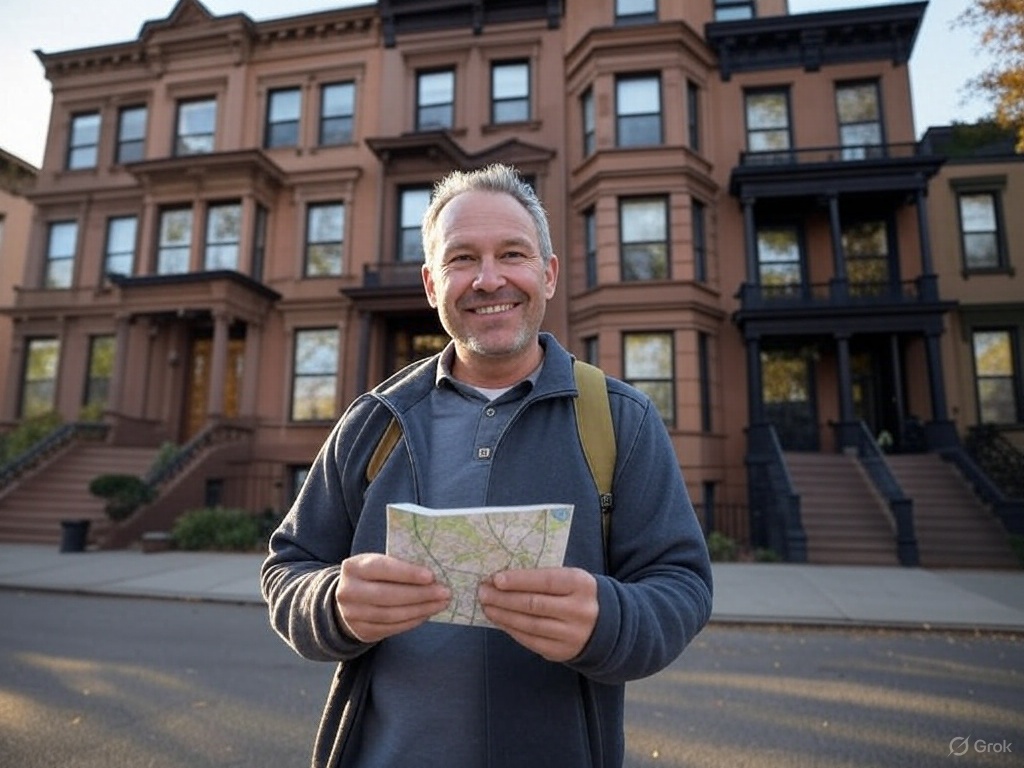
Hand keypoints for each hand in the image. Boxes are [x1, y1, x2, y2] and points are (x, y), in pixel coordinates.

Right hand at [335, 553, 449, 642]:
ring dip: (420, 609)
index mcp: (353, 568)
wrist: (349, 598)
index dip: (407, 573)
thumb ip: (398, 565)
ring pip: (391, 614)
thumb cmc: (372, 575)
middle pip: (388, 595)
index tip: (431, 576)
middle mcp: (348, 592)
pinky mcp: (362, 631)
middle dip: (420, 594)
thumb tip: (432, 575)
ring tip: (441, 604)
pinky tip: (426, 613)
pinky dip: (412, 621)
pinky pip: (392, 628)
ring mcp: (352, 615)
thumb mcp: (377, 563)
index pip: (382, 569)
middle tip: (444, 592)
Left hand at [477, 567, 597, 661]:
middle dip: (504, 598)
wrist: (606, 626)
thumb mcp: (570, 579)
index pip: (545, 581)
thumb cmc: (578, 595)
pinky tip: (500, 621)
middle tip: (483, 592)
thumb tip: (503, 579)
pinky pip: (531, 640)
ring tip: (487, 607)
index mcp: (581, 584)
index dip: (519, 580)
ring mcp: (571, 634)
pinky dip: (512, 630)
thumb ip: (543, 578)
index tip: (496, 579)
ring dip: (503, 615)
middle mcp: (578, 610)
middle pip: (534, 604)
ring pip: (530, 624)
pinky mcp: (562, 651)